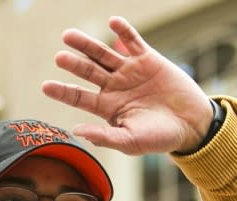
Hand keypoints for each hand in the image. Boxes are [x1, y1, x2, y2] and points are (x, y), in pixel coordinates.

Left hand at [41, 16, 212, 154]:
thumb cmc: (159, 138)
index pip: (78, 97)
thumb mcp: (130, 141)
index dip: (62, 91)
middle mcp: (114, 87)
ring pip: (104, 54)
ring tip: (69, 36)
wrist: (191, 125)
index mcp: (107, 107)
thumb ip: (104, 136)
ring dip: (87, 45)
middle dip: (73, 64)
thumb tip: (76, 131)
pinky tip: (112, 22)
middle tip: (58, 57)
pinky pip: (133, 42)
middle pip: (88, 72)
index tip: (45, 86)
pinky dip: (123, 31)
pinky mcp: (148, 60)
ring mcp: (130, 71)